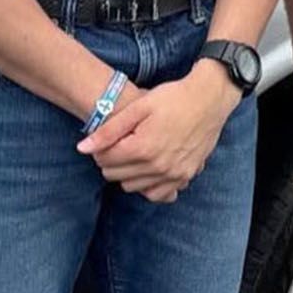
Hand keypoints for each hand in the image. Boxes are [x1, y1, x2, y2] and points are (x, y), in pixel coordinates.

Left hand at [78, 68, 238, 202]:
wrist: (210, 98)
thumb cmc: (173, 98)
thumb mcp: (138, 107)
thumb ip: (109, 130)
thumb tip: (82, 148)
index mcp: (142, 147)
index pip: (104, 161)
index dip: (101, 148)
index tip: (110, 137)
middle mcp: (157, 166)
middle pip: (115, 176)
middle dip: (113, 161)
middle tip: (122, 143)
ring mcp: (173, 173)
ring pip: (133, 187)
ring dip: (129, 174)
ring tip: (137, 153)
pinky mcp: (186, 175)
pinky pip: (158, 194)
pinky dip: (150, 185)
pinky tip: (151, 169)